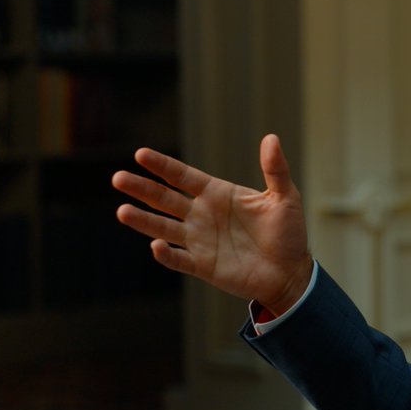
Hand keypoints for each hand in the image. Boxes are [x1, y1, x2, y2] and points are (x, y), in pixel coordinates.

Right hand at [112, 134, 312, 315]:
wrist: (292, 272)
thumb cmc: (288, 233)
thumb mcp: (284, 198)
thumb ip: (275, 169)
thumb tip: (271, 138)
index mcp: (217, 194)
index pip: (183, 177)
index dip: (163, 166)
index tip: (141, 155)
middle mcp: (202, 215)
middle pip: (165, 198)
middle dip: (142, 189)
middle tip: (118, 178)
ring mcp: (199, 241)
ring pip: (164, 228)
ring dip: (144, 221)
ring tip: (122, 211)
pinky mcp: (202, 265)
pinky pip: (179, 259)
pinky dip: (166, 254)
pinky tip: (156, 246)